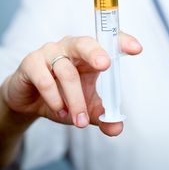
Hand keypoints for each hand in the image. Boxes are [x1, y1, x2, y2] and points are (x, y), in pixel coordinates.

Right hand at [1, 33, 141, 136]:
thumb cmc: (62, 96)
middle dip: (96, 53)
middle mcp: (71, 47)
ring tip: (78, 121)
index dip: (122, 42)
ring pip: (66, 71)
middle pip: (85, 43)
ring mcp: (50, 52)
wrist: (29, 101)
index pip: (107, 41)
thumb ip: (101, 115)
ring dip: (75, 99)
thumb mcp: (85, 107)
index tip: (137, 49)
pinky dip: (54, 98)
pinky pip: (44, 78)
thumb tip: (117, 127)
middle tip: (105, 65)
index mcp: (89, 53)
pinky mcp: (31, 62)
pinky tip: (59, 110)